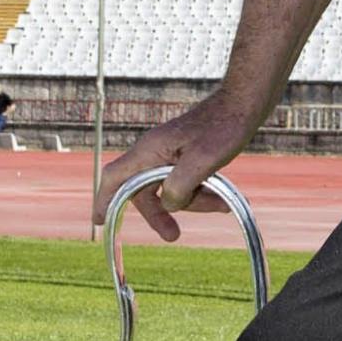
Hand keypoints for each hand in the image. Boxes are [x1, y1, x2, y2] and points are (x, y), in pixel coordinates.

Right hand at [96, 89, 258, 240]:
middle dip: (160, 214)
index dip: (103, 199)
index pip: (115, 177)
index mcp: (150, 150)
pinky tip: (222, 199)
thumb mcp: (203, 160)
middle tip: (173, 236)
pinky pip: (184, 183)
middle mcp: (154, 152)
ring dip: (191, 202)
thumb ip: (180, 186)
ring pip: (169, 189)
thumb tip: (169, 205)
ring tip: (221, 206)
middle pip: (144, 191)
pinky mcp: (185, 156)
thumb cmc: (223, 126)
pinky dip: (199, 193)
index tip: (98, 221)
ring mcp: (169, 154)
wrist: (243, 104)